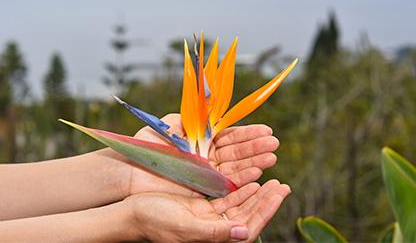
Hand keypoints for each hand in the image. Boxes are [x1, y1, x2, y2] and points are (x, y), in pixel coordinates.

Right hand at [127, 180, 289, 241]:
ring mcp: (209, 218)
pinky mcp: (201, 207)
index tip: (279, 192)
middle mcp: (215, 229)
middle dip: (266, 200)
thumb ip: (214, 232)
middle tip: (282, 185)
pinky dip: (239, 188)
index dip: (266, 210)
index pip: (248, 226)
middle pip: (248, 215)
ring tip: (272, 180)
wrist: (133, 214)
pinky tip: (249, 179)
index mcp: (214, 238)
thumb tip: (244, 233)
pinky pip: (226, 198)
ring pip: (239, 205)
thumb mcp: (186, 227)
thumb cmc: (155, 222)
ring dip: (256, 193)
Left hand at [129, 113, 278, 195]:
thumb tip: (208, 107)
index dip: (247, 134)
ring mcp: (204, 175)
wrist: (128, 169)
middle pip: (236, 153)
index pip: (229, 137)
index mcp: (200, 142)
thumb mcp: (168, 125)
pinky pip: (224, 184)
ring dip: (254, 162)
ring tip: (272, 155)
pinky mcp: (201, 190)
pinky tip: (257, 173)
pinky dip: (241, 179)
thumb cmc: (145, 145)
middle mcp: (206, 159)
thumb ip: (189, 118)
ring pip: (234, 168)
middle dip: (256, 147)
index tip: (266, 130)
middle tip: (274, 142)